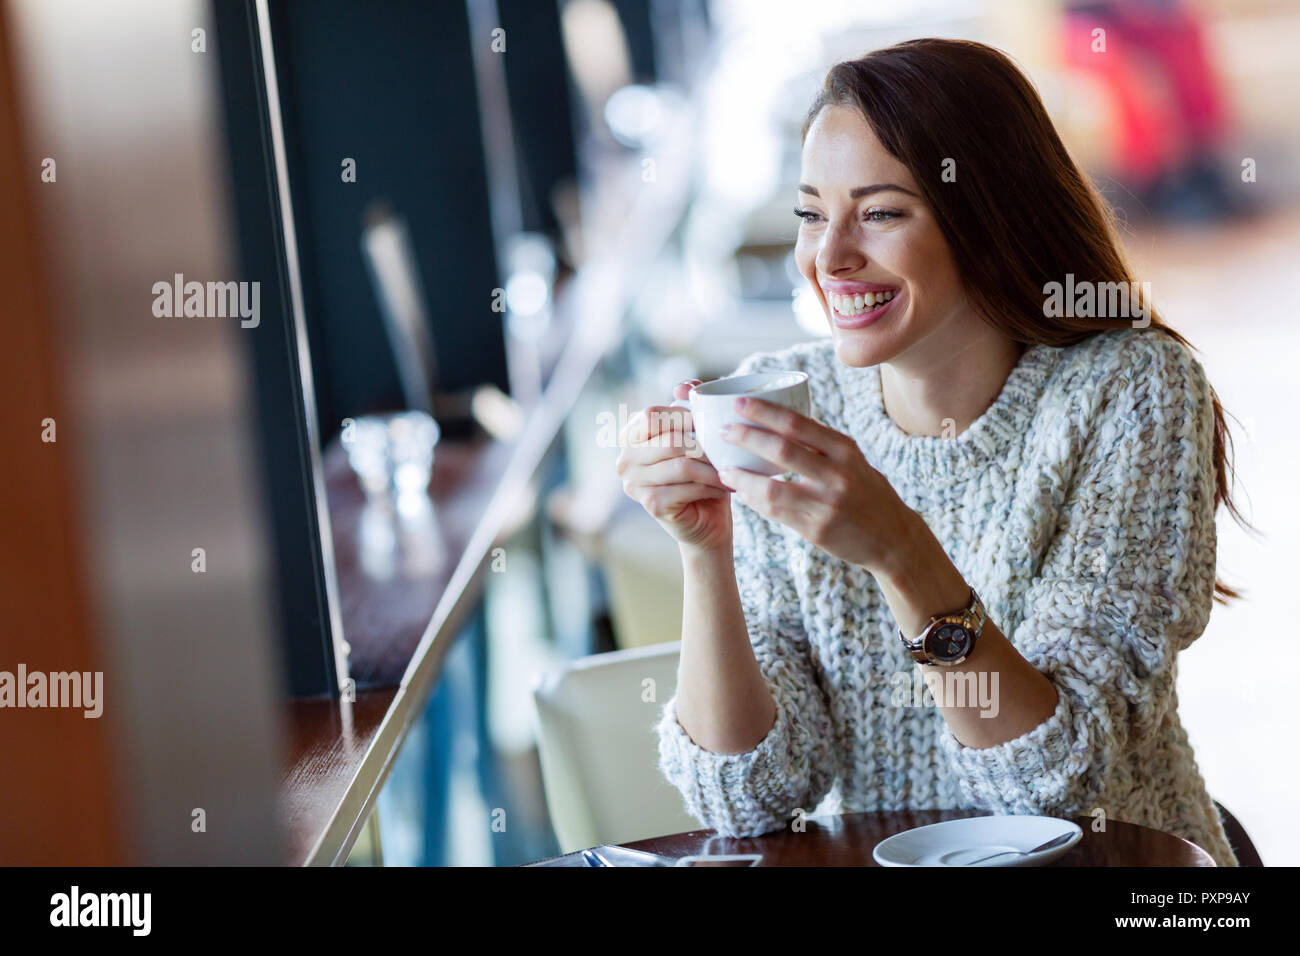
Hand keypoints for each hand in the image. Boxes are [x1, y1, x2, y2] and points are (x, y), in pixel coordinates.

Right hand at [615, 380, 734, 552]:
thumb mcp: (697, 434)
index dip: (682, 416)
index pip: (651, 415)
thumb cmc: (702, 472)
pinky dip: (711, 486)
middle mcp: (625, 459)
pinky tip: (725, 487)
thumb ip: (689, 406)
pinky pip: (687, 487)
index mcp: (631, 436)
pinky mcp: (650, 504)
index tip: (709, 423)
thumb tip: (683, 387)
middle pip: (669, 441)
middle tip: (728, 448)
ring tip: (730, 468)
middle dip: (704, 444)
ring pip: (681, 465)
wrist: (708, 518)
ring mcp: (634, 484)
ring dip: (712, 467)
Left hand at [715, 396, 917, 574]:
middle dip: (747, 436)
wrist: (893, 540)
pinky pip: (776, 512)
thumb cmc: (865, 493)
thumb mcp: (852, 462)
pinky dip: (754, 500)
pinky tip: (741, 493)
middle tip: (723, 430)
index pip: (798, 424)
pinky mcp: (817, 529)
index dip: (764, 411)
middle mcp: (838, 473)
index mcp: (845, 450)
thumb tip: (776, 424)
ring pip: (771, 487)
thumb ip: (821, 446)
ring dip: (742, 476)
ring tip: (723, 468)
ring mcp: (827, 503)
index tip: (738, 402)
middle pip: (782, 449)